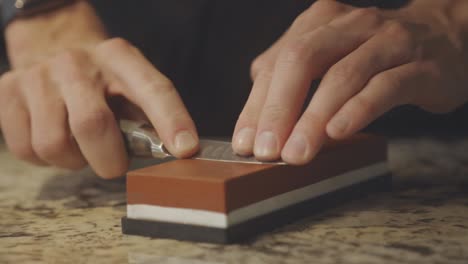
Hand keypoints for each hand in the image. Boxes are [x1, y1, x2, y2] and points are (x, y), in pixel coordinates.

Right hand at [0, 2, 197, 177]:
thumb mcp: (133, 83)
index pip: (152, 90)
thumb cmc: (103, 78)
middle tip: (115, 162)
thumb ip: (153, 114)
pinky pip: (27, 149)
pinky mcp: (7, 92)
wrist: (53, 44)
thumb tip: (178, 152)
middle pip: (92, 125)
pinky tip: (57, 138)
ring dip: (74, 161)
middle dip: (109, 160)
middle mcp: (76, 63)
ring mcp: (38, 76)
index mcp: (120, 58)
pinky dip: (47, 158)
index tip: (185, 150)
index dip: (171, 121)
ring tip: (81, 146)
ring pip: (54, 145)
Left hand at [233, 0, 467, 163]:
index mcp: (320, 22)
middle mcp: (351, 26)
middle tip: (266, 150)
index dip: (257, 105)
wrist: (445, 37)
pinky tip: (337, 133)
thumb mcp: (328, 54)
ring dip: (313, 118)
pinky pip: (384, 87)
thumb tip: (254, 113)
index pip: (277, 62)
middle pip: (303, 61)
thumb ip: (289, 75)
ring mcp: (387, 42)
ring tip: (296, 153)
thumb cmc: (376, 53)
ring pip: (342, 76)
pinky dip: (357, 111)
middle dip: (279, 109)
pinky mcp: (419, 65)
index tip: (244, 142)